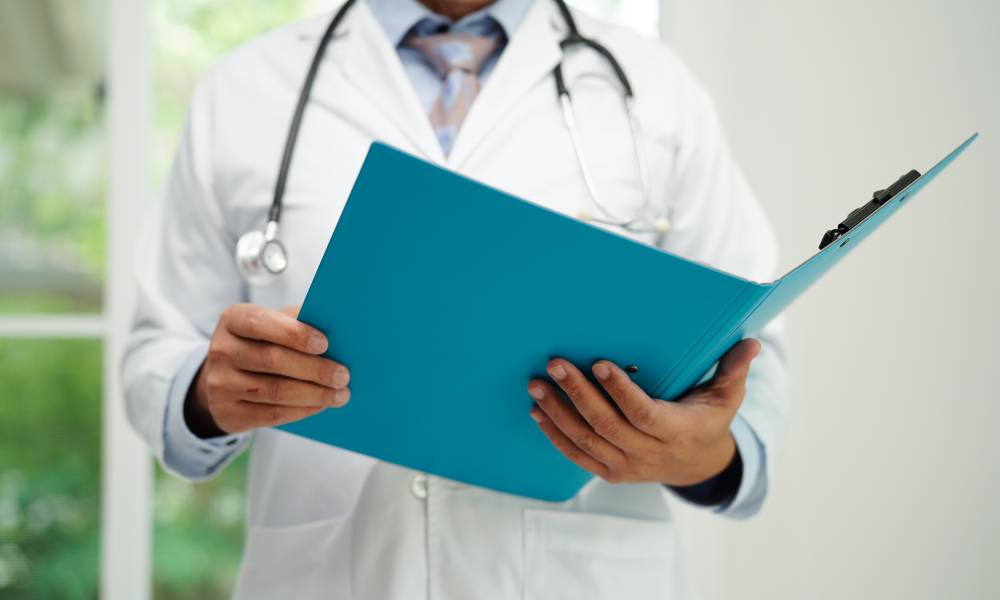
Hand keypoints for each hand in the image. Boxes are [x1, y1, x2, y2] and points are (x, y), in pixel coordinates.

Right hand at [186, 304, 349, 436]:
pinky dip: (302, 410)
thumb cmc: (261, 343)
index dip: (294, 333)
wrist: (224, 379)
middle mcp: (222, 350)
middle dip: (314, 369)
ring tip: (340, 394)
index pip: (261, 323)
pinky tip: (321, 405)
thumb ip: (298, 321)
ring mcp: (221, 384)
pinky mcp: (228, 412)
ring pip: (275, 391)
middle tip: (343, 375)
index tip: (325, 344)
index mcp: (233, 320)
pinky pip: (271, 414)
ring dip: (314, 394)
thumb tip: (338, 327)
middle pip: (272, 360)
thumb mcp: (273, 324)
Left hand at [527, 339, 760, 485]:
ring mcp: (626, 466)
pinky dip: (555, 434)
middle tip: (555, 364)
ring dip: (558, 412)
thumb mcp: (727, 396)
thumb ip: (734, 369)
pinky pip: (577, 455)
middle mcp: (648, 453)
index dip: (620, 391)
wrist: (698, 465)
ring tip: (537, 385)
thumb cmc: (708, 419)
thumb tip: (752, 343)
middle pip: (606, 425)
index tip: (600, 364)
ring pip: (586, 441)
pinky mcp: (610, 472)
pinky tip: (538, 411)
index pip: (643, 413)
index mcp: (677, 431)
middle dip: (577, 393)